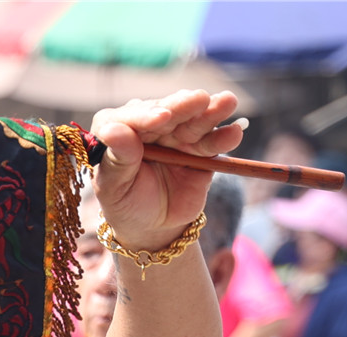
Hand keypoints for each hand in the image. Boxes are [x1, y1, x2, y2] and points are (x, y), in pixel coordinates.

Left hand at [90, 90, 243, 251]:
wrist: (153, 226)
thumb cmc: (126, 204)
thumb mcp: (114, 188)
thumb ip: (117, 159)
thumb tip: (112, 130)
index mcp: (119, 130)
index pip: (131, 118)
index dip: (147, 116)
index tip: (163, 118)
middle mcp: (149, 125)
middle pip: (167, 110)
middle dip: (184, 106)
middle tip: (200, 100)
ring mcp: (177, 134)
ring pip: (194, 120)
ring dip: (212, 112)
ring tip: (227, 103)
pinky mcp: (200, 147)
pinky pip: (213, 140)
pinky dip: (224, 136)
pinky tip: (234, 132)